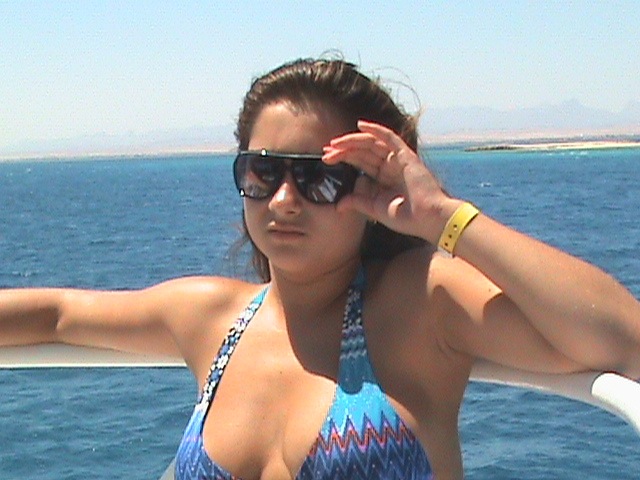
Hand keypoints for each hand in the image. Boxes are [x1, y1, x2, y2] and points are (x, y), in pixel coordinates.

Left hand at [322, 120, 457, 243]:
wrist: (428, 219)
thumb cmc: (406, 218)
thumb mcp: (374, 209)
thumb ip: (357, 203)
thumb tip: (337, 205)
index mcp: (383, 179)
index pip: (360, 163)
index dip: (343, 158)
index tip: (327, 158)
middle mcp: (389, 167)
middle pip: (362, 152)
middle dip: (343, 150)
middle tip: (326, 151)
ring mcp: (397, 160)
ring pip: (371, 144)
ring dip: (352, 141)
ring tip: (335, 143)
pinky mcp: (406, 156)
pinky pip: (390, 138)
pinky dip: (376, 130)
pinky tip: (360, 125)